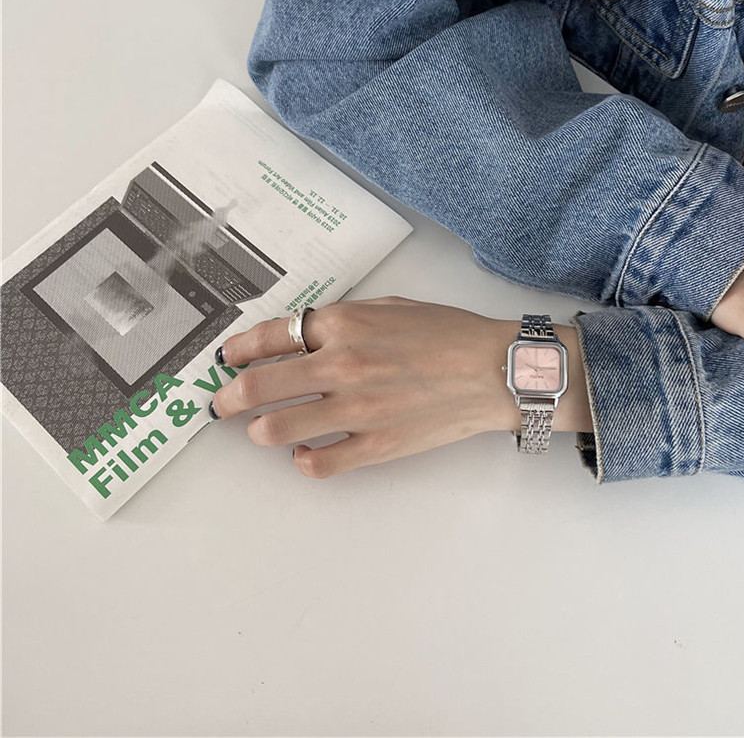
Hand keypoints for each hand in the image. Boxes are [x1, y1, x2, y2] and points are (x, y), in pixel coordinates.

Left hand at [210, 297, 590, 477]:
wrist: (494, 370)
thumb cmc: (448, 334)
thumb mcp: (390, 307)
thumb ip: (342, 320)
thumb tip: (301, 335)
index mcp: (343, 325)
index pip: (268, 336)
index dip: (237, 350)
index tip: (227, 359)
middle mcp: (341, 366)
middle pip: (259, 385)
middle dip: (229, 396)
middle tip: (221, 403)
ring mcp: (356, 409)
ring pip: (278, 429)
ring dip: (259, 430)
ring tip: (261, 429)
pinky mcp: (375, 445)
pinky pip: (320, 463)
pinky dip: (303, 461)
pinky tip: (304, 454)